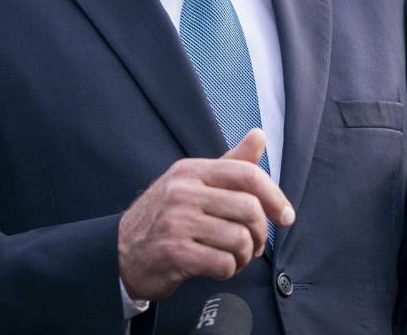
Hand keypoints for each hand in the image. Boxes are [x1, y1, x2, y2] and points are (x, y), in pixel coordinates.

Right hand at [117, 129, 294, 300]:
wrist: (121, 252)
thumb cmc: (165, 216)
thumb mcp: (193, 183)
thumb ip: (230, 163)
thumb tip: (259, 135)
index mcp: (191, 171)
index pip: (246, 175)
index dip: (274, 196)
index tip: (286, 216)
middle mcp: (183, 192)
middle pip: (249, 209)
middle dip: (261, 232)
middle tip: (254, 243)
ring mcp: (177, 223)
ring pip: (240, 239)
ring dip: (246, 255)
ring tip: (235, 256)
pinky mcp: (174, 254)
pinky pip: (224, 263)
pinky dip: (230, 270)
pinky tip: (219, 267)